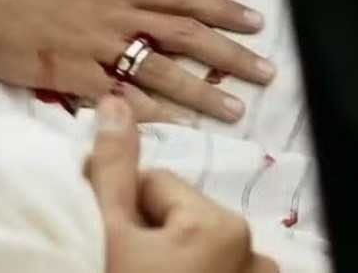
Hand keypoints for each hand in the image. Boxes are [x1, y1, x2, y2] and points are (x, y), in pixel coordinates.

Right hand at [0, 0, 274, 123]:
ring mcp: (96, 45)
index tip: (256, 21)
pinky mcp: (74, 75)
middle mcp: (115, 13)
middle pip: (186, 33)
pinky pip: (120, 96)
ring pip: (161, 69)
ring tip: (234, 110)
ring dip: (202, 91)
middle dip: (230, 53)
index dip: (224, 9)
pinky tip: (176, 125)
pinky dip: (150, 111)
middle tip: (264, 72)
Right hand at [87, 96, 277, 272]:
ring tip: (139, 269)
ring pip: (196, 245)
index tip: (104, 234)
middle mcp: (253, 250)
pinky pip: (216, 267)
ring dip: (170, 255)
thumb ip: (113, 167)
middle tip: (121, 259)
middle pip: (180, 215)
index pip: (158, 184)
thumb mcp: (108, 230)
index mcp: (222, 224)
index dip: (123, 205)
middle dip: (149, 230)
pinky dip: (193, 271)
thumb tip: (115, 102)